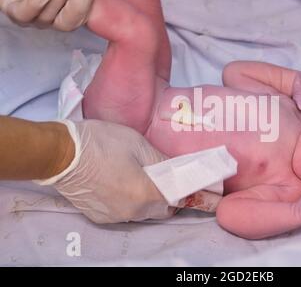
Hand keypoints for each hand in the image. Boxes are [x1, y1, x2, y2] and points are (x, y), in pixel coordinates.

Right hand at [35, 120, 175, 222]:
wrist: (61, 154)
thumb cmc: (101, 144)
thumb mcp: (138, 145)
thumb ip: (161, 162)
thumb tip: (173, 171)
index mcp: (145, 194)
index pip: (175, 201)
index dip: (180, 190)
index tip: (177, 179)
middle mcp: (132, 212)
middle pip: (159, 209)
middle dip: (163, 196)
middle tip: (156, 176)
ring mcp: (114, 216)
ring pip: (141, 213)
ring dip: (144, 200)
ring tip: (134, 178)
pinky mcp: (99, 217)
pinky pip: (122, 212)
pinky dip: (125, 202)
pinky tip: (116, 184)